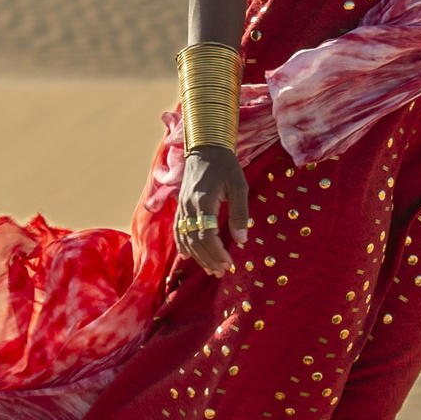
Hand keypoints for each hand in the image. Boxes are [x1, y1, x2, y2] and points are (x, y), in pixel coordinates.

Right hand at [176, 146, 250, 274]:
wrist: (205, 147)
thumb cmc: (226, 165)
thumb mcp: (239, 185)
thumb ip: (240, 213)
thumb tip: (242, 240)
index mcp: (204, 201)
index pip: (207, 236)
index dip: (217, 253)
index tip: (229, 264)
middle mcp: (189, 206)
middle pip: (195, 241)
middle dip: (208, 259)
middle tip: (221, 272)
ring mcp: (182, 206)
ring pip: (185, 238)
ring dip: (197, 256)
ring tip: (210, 269)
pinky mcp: (180, 205)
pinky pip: (178, 230)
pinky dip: (182, 245)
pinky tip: (189, 256)